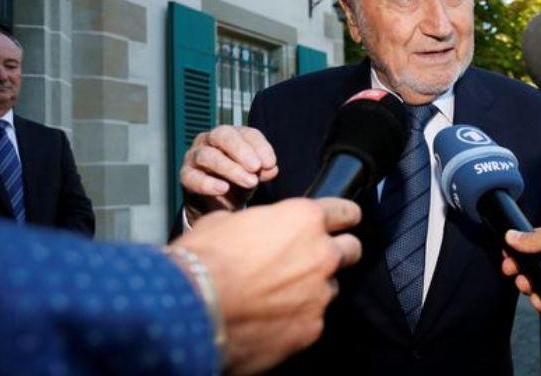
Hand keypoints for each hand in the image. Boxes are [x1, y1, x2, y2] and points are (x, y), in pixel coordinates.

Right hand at [171, 197, 361, 374]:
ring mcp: (319, 294)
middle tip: (312, 258)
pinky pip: (313, 319)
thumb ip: (258, 222)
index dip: (342, 216)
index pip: (345, 212)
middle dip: (336, 252)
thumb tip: (257, 228)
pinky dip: (297, 318)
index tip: (341, 221)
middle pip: (351, 249)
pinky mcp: (310, 329)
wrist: (189, 310)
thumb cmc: (202, 262)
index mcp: (303, 220)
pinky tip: (272, 319)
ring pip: (330, 287)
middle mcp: (321, 255)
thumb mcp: (226, 222)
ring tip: (280, 294)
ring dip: (313, 288)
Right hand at [180, 126, 278, 219]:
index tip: (271, 163)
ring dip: (230, 169)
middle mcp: (210, 141)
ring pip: (208, 155)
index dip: (260, 146)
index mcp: (232, 136)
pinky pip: (192, 177)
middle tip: (256, 167)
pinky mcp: (186, 176)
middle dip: (241, 150)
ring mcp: (195, 156)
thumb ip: (263, 170)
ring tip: (249, 182)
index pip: (247, 133)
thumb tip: (272, 168)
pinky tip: (224, 189)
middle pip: (223, 136)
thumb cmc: (237, 183)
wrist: (216, 205)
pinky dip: (208, 183)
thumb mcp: (253, 175)